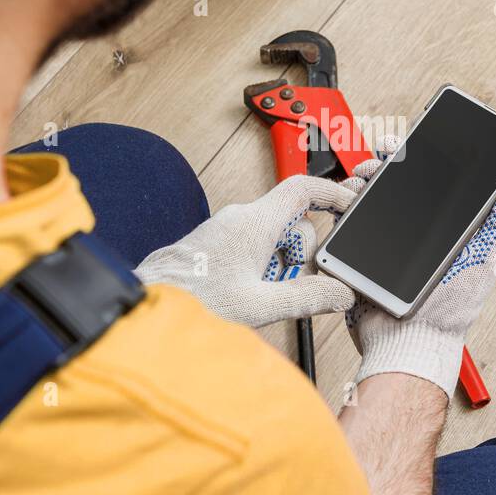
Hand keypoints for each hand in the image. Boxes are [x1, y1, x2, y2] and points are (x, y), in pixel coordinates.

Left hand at [136, 174, 355, 328]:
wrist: (145, 304)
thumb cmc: (190, 302)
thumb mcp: (259, 305)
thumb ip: (307, 298)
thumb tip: (340, 293)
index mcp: (254, 223)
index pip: (303, 189)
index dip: (332, 195)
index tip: (350, 208)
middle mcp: (238, 218)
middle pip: (292, 223)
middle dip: (301, 255)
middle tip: (292, 285)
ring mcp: (224, 230)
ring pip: (271, 239)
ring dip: (278, 267)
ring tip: (260, 296)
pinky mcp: (213, 244)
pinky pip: (250, 248)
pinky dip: (259, 269)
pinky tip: (246, 295)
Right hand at [342, 138, 495, 397]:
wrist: (411, 342)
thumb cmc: (452, 311)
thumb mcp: (488, 259)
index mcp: (441, 230)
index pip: (428, 182)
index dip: (417, 159)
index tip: (410, 143)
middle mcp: (411, 233)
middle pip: (393, 185)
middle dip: (385, 164)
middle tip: (382, 157)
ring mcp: (382, 244)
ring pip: (367, 199)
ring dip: (362, 182)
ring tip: (365, 179)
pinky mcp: (358, 257)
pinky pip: (346, 226)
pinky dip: (343, 208)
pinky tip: (348, 199)